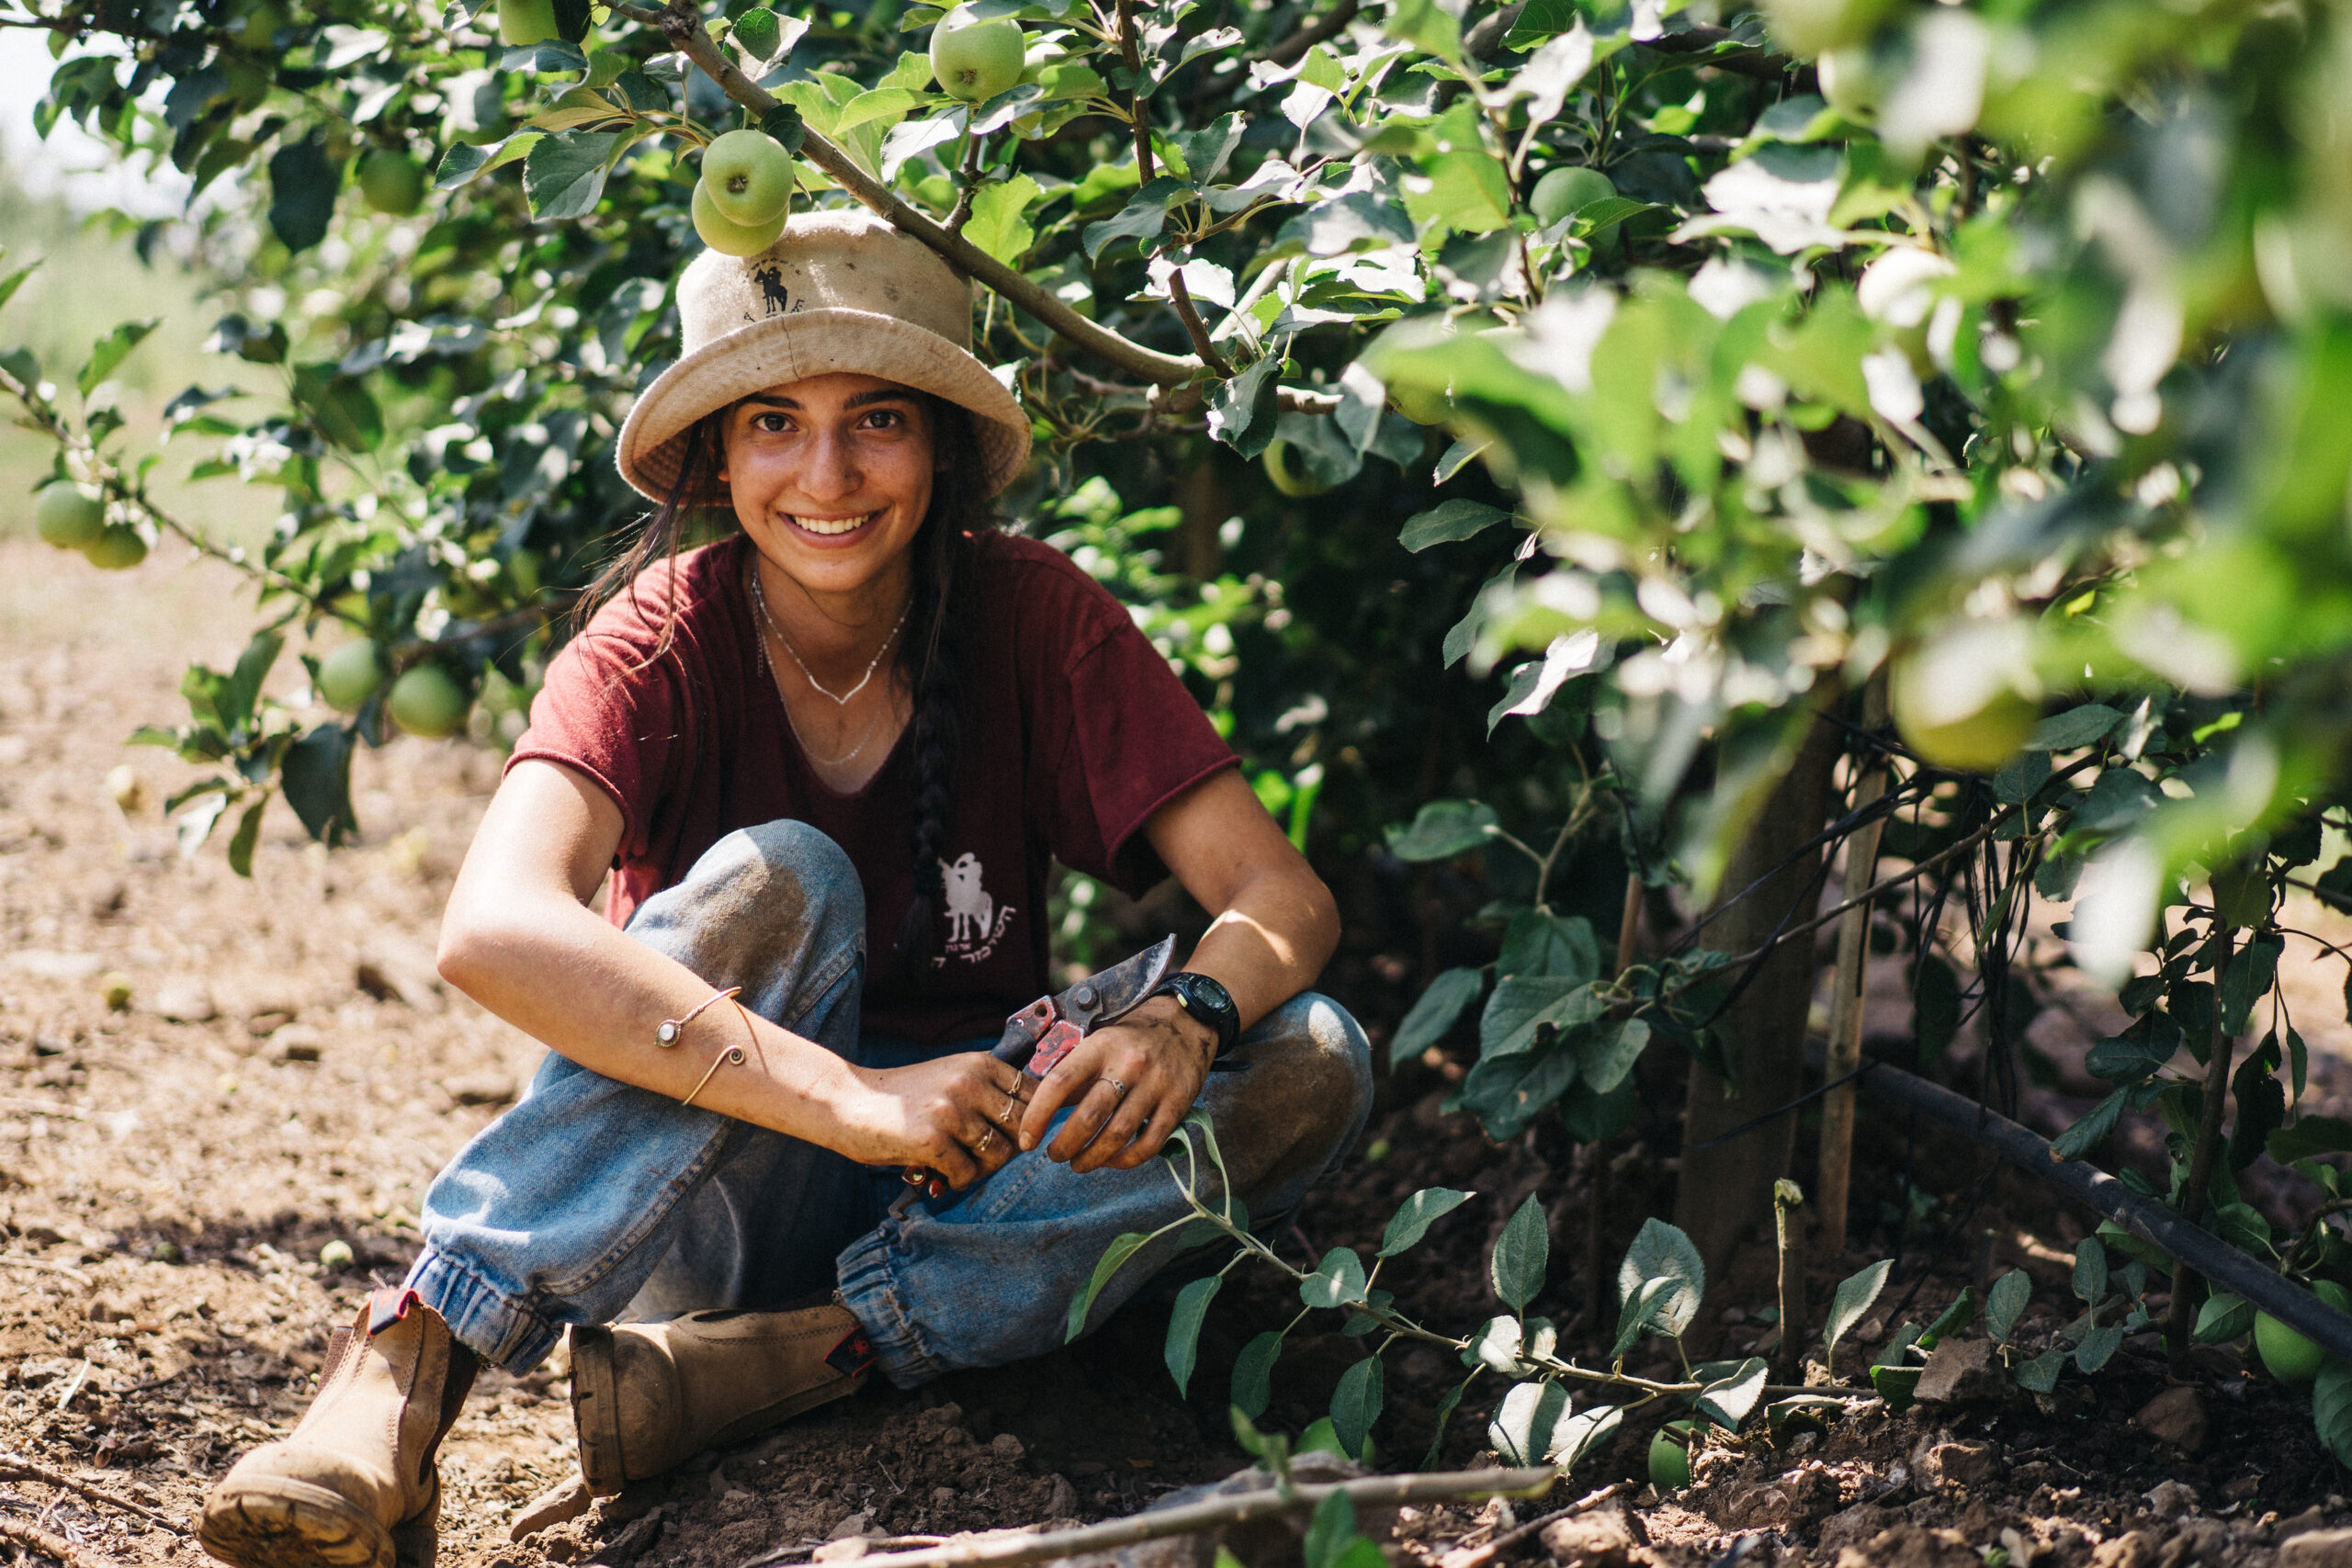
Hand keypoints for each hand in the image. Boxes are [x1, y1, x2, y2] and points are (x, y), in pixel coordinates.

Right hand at [840, 1052, 1033, 1188]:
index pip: (1035, 1094)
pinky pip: (967, 1173)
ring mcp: (951, 1110)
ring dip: (982, 1169)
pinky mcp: (931, 1139)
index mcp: (979, 1064)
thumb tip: (1030, 1129)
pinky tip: (939, 1174)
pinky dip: (957, 1180)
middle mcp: (969, 1082)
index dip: (1032, 1122)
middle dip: (1009, 1150)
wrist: (849, 1101)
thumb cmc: (903, 1097)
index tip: (1017, 1138)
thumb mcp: (950, 1077)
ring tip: (959, 1167)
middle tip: (983, 1158)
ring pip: (999, 1154)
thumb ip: (987, 1092)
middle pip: (1022, 1128)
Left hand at [1018, 996, 1215, 1172]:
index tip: (1026, 1139)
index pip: (1060, 1083)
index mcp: (1101, 1046)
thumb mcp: (1098, 1042)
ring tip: (1078, 1164)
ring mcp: (1156, 1084)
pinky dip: (1126, 1160)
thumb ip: (1071, 1073)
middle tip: (1054, 1155)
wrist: (1186, 1021)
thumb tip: (1037, 1110)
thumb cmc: (1130, 1038)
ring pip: (1118, 1135)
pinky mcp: (1178, 1103)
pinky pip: (1149, 1143)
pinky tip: (1111, 1161)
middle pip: (1089, 1116)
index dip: (1037, 1116)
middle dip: (1064, 1145)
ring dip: (1092, 1158)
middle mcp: (1129, 1064)